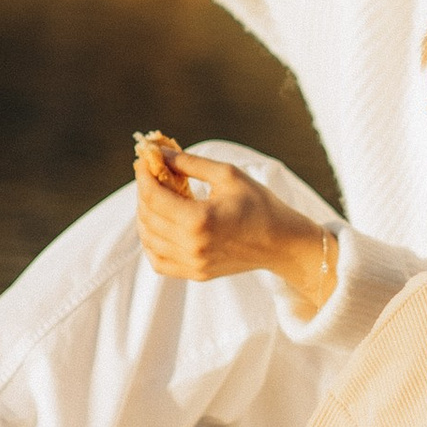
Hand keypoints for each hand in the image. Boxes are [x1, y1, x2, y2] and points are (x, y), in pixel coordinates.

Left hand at [134, 139, 338, 316]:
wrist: (282, 243)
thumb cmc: (259, 204)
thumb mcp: (227, 175)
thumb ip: (189, 163)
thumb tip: (159, 152)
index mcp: (200, 220)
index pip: (154, 197)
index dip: (144, 175)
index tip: (144, 159)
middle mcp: (192, 246)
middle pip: (148, 217)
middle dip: (143, 191)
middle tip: (149, 173)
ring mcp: (193, 264)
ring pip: (149, 240)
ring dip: (145, 215)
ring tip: (154, 196)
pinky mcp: (196, 274)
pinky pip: (159, 261)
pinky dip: (151, 242)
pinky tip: (158, 225)